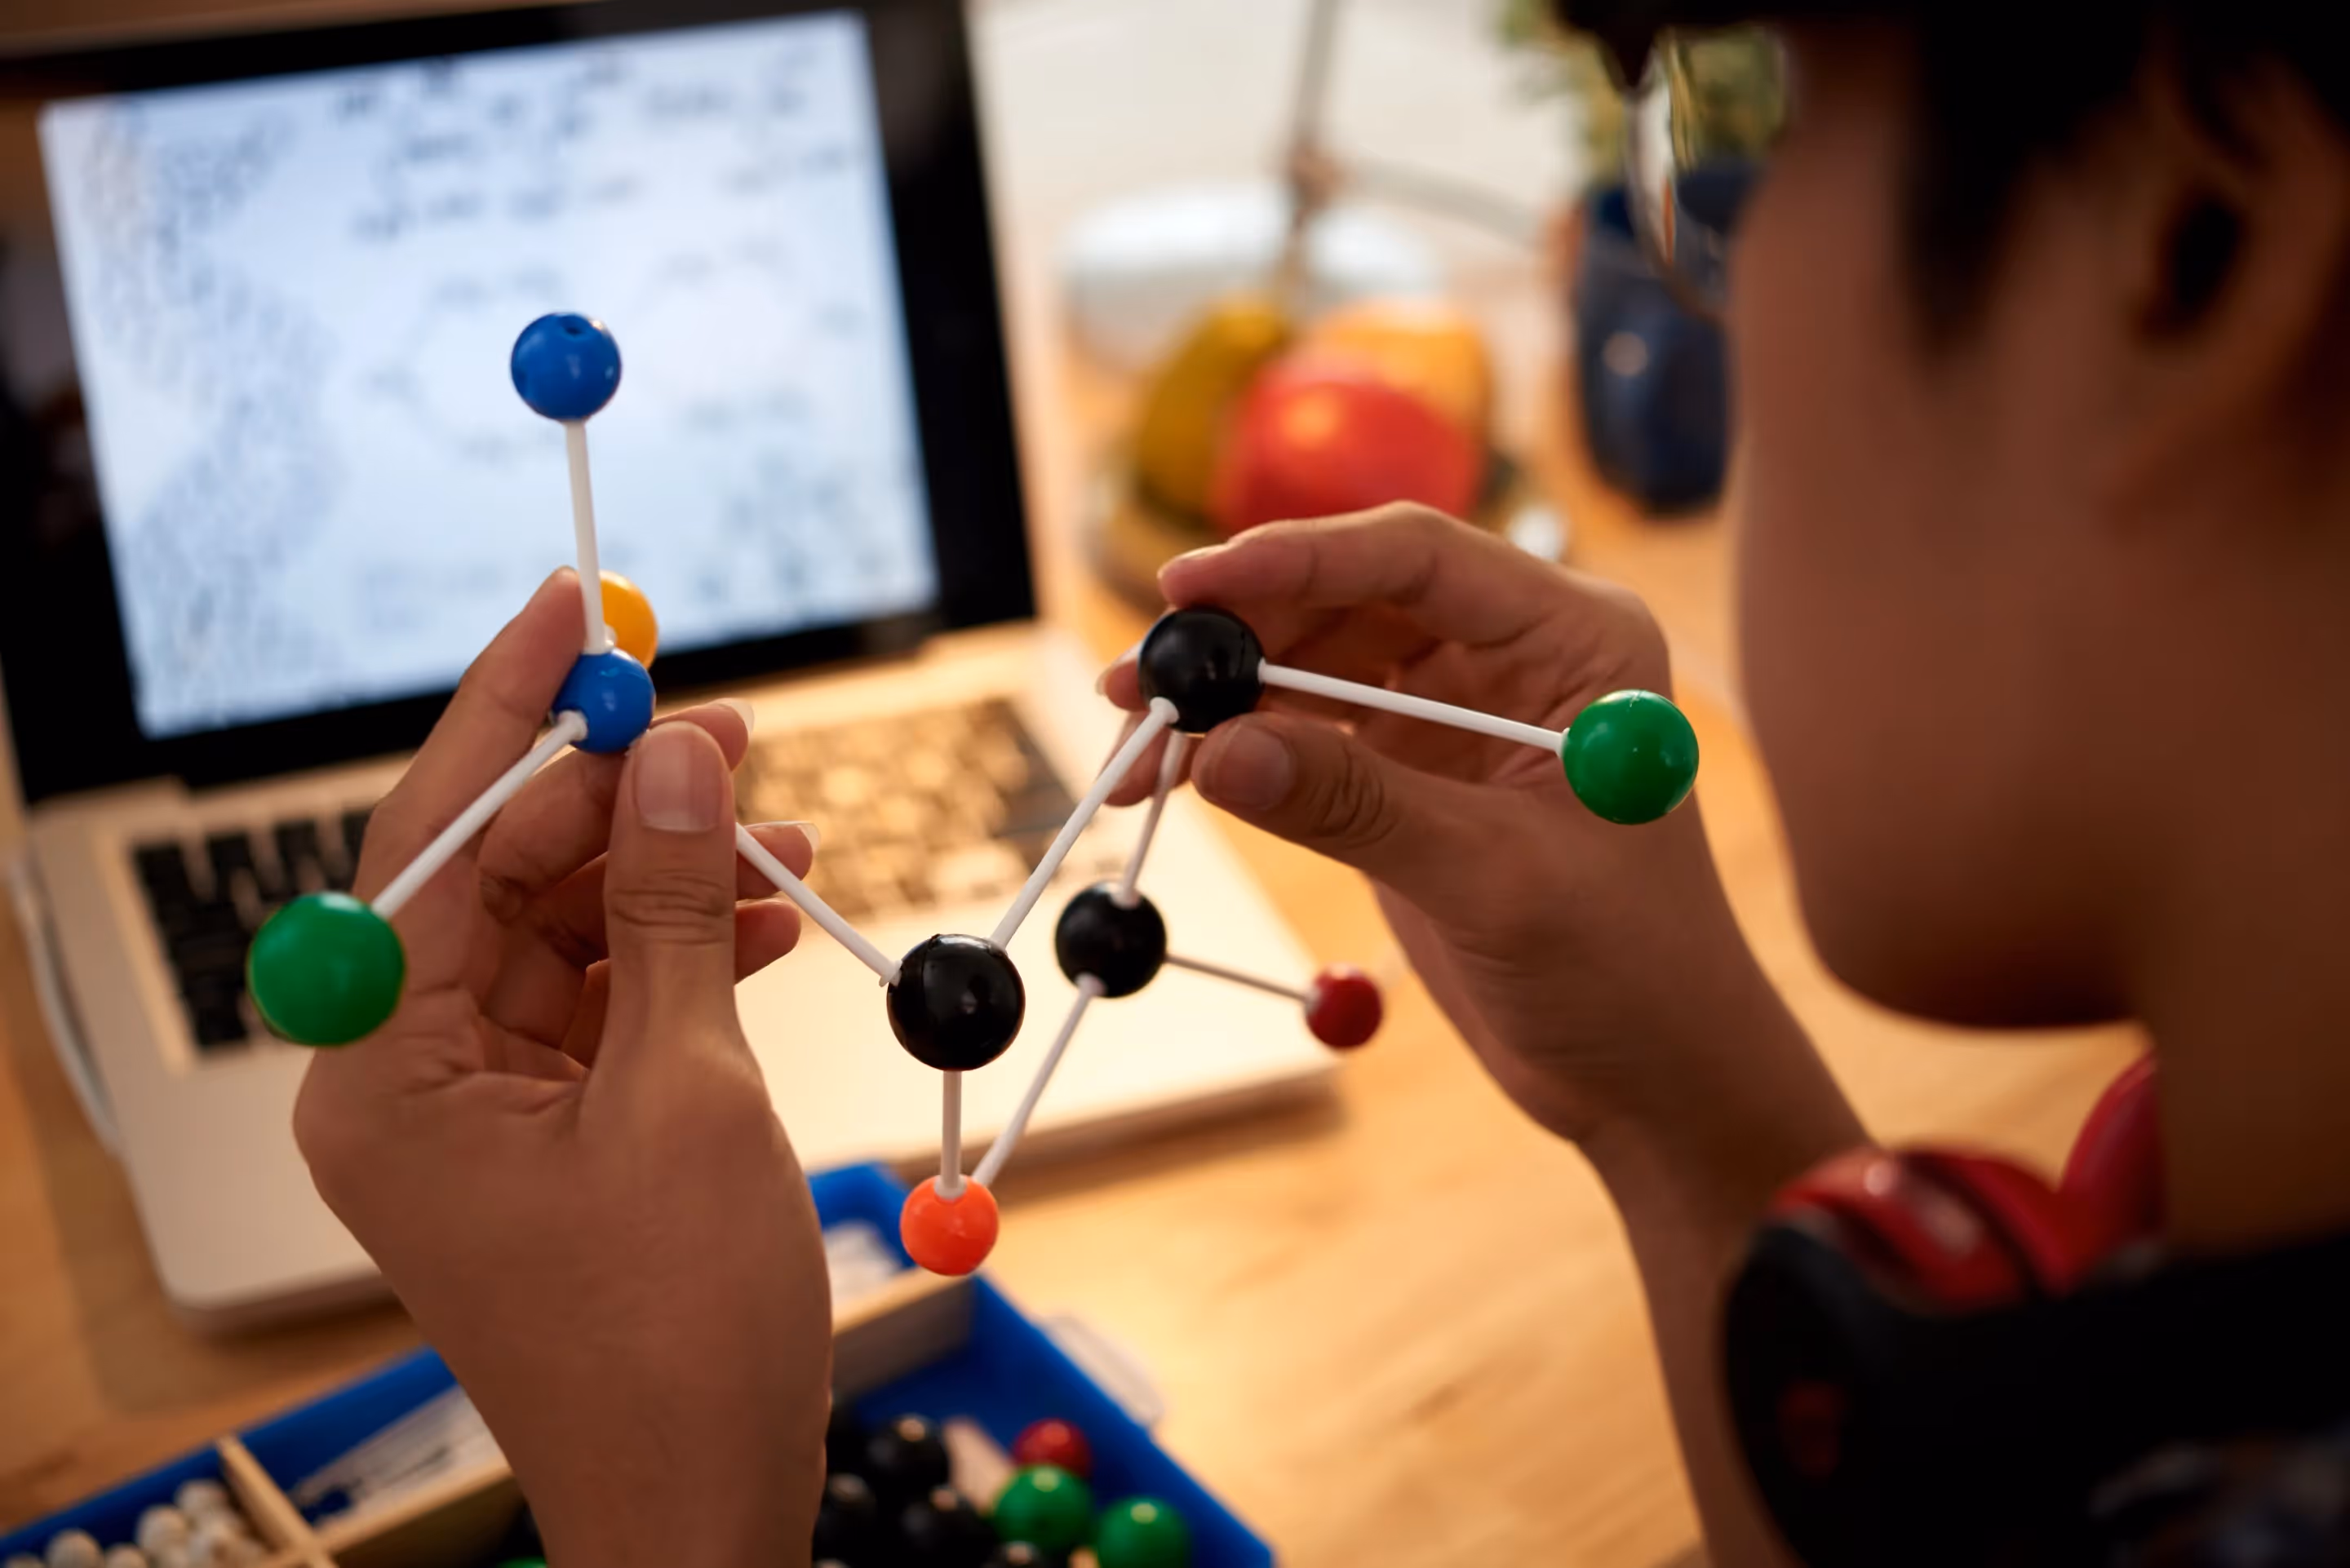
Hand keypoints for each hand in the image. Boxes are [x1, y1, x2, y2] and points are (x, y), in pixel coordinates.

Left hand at [295, 573, 828, 1567]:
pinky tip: (772, 910)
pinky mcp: (551, 1129)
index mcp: (383, 1075)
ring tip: (782, 822)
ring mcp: (481, 1107)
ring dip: (671, 870)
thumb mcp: (688, 1093)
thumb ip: (670, 908)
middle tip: (731, 721)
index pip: (429, 844)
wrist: (705, 1502)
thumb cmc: (677, 1338)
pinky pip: (606, 997)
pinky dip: (686, 948)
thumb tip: (675, 751)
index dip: (506, 715)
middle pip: (501, 876)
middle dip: (619, 792)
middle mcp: (407, 1080)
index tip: (566, 610)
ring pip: (565, 929)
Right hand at [1106, 507, 1857, 1183]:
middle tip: (1132, 684)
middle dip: (1235, 637)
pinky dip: (1235, 752)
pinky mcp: (1407, 768)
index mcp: (1575, 638)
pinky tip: (1170, 779)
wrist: (1652, 1075)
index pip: (1417, 559)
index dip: (1296, 560)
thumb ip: (1358, 808)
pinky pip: (1301, 732)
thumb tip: (1214, 753)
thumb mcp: (1496, 882)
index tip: (1188, 587)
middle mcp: (1512, 651)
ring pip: (1310, 662)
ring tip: (1132, 746)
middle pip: (1345, 600)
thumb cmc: (1629, 970)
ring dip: (1220, 698)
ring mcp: (1453, 707)